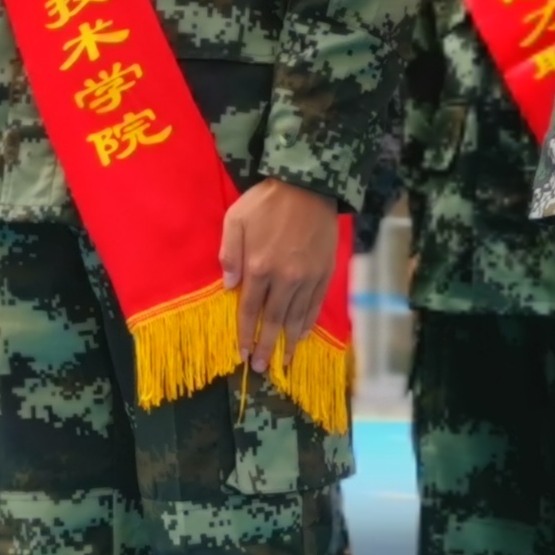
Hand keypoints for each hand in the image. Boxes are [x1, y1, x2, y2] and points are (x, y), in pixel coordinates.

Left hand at [219, 178, 338, 373]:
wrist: (309, 185)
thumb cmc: (267, 200)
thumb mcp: (236, 219)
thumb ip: (230, 253)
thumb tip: (230, 287)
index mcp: (259, 266)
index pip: (250, 309)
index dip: (245, 333)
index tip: (242, 354)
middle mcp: (285, 278)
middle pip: (274, 320)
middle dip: (265, 346)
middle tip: (260, 368)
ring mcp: (307, 278)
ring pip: (296, 317)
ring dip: (287, 342)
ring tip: (282, 363)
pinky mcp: (324, 273)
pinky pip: (315, 305)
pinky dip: (308, 324)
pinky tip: (301, 337)